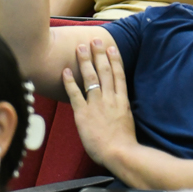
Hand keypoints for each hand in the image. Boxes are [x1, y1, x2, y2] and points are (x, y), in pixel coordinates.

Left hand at [62, 40, 136, 167]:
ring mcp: (97, 104)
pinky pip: (75, 94)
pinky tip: (66, 71)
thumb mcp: (126, 120)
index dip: (114, 59)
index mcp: (122, 99)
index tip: (111, 47)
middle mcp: (110, 98)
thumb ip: (120, 109)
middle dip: (99, 54)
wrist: (119, 151)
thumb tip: (117, 104)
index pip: (118, 74)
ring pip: (91, 77)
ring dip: (85, 61)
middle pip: (104, 71)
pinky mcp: (83, 113)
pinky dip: (70, 82)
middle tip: (94, 40)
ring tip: (80, 48)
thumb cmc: (124, 141)